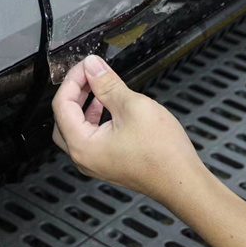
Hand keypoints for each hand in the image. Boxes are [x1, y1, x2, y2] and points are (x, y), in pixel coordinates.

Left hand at [52, 55, 201, 200]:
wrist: (183, 181)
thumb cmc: (162, 153)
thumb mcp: (133, 106)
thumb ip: (107, 84)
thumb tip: (92, 67)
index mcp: (83, 145)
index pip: (62, 105)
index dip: (73, 80)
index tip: (87, 65)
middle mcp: (84, 158)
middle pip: (64, 118)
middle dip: (74, 92)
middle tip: (88, 74)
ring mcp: (96, 163)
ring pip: (77, 128)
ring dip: (84, 104)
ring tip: (97, 86)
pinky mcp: (109, 163)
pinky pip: (91, 137)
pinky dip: (94, 118)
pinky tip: (108, 107)